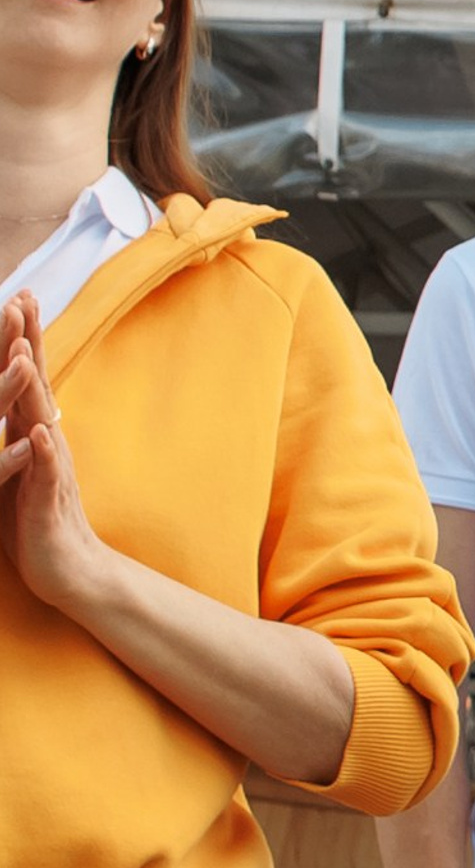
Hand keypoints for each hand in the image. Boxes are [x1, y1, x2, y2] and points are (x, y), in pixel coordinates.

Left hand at [0, 293, 114, 618]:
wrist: (68, 570)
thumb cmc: (35, 521)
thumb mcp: (16, 469)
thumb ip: (14, 436)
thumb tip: (13, 407)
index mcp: (33, 433)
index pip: (27, 377)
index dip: (21, 338)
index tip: (17, 296)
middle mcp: (46, 441)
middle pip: (37, 382)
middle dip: (29, 340)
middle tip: (24, 297)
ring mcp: (51, 467)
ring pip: (42, 417)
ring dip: (33, 384)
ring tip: (27, 350)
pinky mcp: (50, 499)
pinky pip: (48, 470)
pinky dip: (44, 448)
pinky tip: (41, 429)